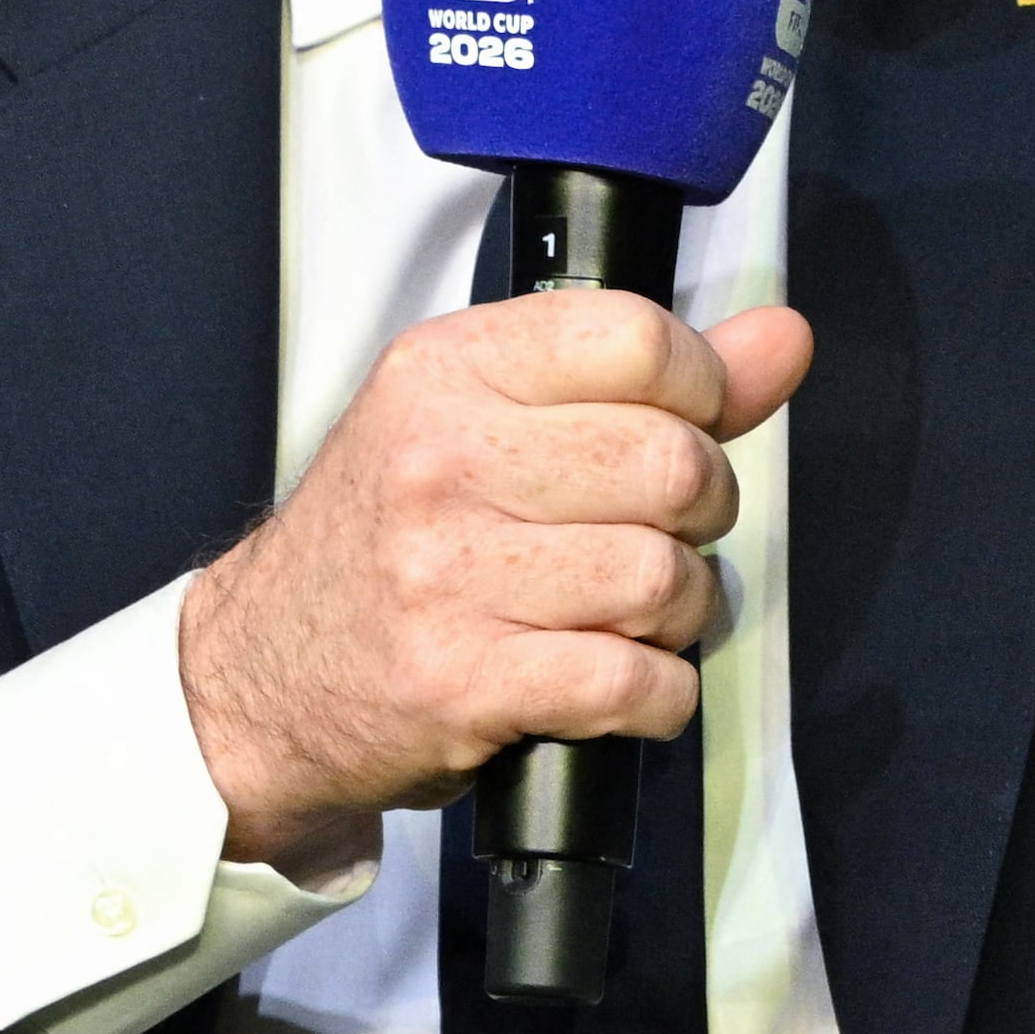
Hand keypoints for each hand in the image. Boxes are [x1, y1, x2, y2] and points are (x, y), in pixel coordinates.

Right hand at [182, 289, 812, 882]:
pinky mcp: (465, 683)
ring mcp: (450, 575)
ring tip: (634, 613)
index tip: (685, 426)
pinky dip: (656, 695)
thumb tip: (779, 340)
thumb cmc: (376, 544)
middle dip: (700, 513)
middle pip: (673, 462)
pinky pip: (632, 682)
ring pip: (663, 577)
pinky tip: (621, 682)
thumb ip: (642, 379)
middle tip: (659, 533)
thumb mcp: (479, 422)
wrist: (255, 678)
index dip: (699, 390)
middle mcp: (444, 461)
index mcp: (449, 372)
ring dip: (680, 612)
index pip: (638, 338)